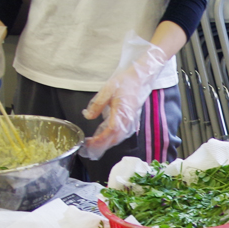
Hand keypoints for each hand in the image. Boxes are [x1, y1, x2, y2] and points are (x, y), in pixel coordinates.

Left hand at [81, 42, 167, 159]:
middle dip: (100, 146)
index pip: (110, 132)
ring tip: (94, 145)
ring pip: (118, 139)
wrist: (140, 79)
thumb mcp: (107, 90)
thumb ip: (97, 104)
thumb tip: (88, 116)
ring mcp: (130, 122)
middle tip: (88, 149)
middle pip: (113, 140)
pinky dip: (112, 139)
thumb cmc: (125, 83)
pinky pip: (121, 135)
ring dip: (106, 144)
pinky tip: (105, 138)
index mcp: (121, 113)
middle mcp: (127, 121)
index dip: (99, 140)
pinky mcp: (131, 121)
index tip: (89, 143)